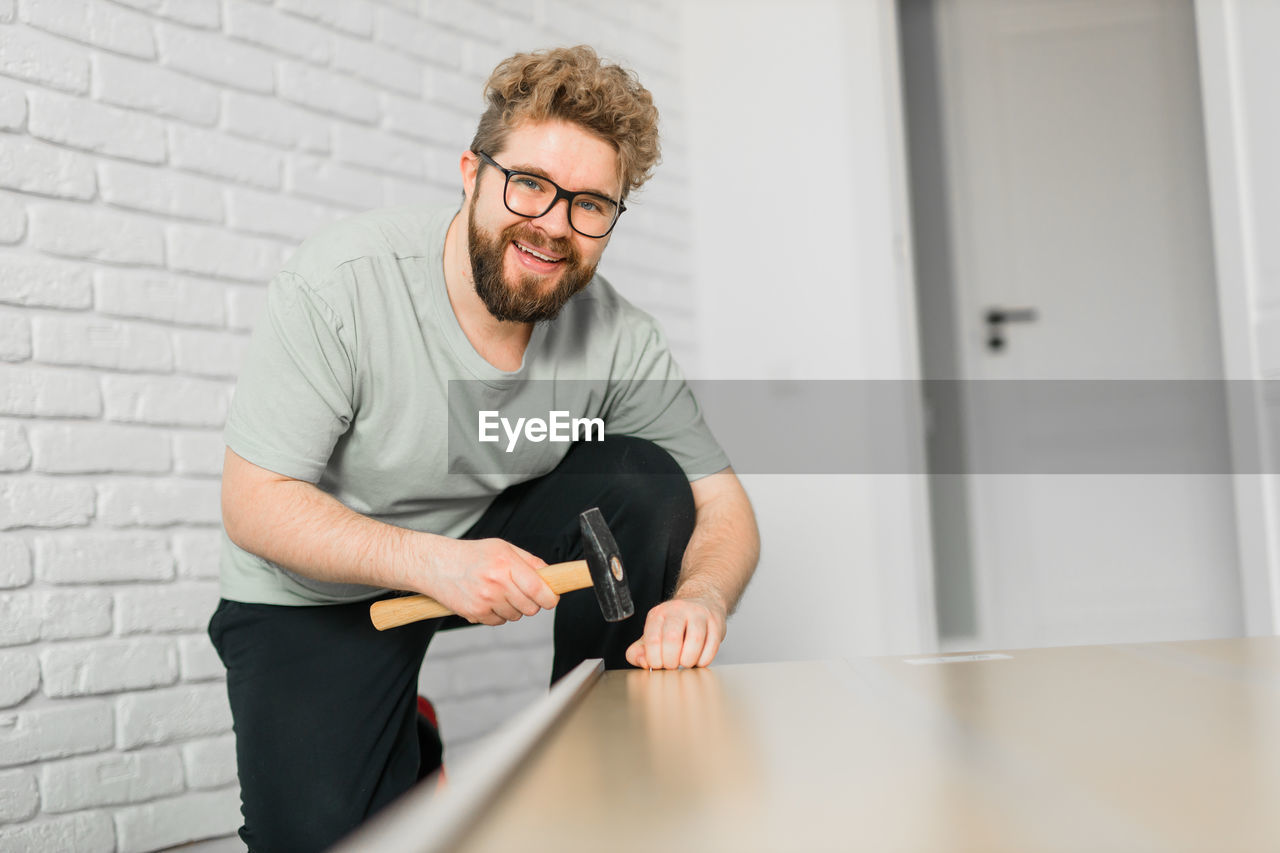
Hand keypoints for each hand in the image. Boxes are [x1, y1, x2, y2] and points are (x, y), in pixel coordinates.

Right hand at [420, 537, 557, 625]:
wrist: (436, 564)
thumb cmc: (471, 554)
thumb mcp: (502, 547)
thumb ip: (529, 561)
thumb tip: (552, 576)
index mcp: (506, 563)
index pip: (539, 589)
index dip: (550, 598)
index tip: (552, 598)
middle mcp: (496, 583)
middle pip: (531, 607)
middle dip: (532, 603)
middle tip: (522, 592)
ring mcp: (485, 600)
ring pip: (516, 616)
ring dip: (513, 608)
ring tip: (498, 592)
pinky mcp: (475, 613)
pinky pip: (499, 622)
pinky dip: (498, 614)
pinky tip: (487, 599)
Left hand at [625, 595, 726, 669]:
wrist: (702, 601)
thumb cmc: (675, 624)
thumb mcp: (652, 633)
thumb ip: (639, 651)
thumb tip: (643, 662)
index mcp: (659, 614)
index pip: (653, 639)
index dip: (654, 659)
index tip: (657, 665)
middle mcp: (678, 610)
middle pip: (672, 639)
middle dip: (671, 661)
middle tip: (671, 666)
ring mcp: (699, 615)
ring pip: (694, 641)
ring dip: (688, 660)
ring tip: (685, 663)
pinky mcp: (716, 623)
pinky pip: (712, 646)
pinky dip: (704, 660)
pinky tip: (698, 659)